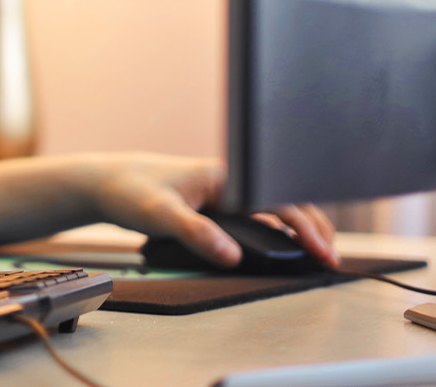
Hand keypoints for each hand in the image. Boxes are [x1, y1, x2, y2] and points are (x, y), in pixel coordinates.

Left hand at [81, 153, 338, 268]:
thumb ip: (196, 233)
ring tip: (318, 253)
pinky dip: (277, 229)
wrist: (104, 181)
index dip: (305, 226)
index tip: (322, 251)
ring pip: (273, 207)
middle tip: (331, 259)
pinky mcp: (213, 203)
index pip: (279, 199)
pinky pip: (256, 215)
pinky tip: (283, 245)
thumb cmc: (130, 189)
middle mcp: (228, 181)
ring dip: (299, 227)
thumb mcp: (160, 213)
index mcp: (224, 176)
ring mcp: (222, 191)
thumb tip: (231, 255)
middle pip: (285, 200)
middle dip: (313, 226)